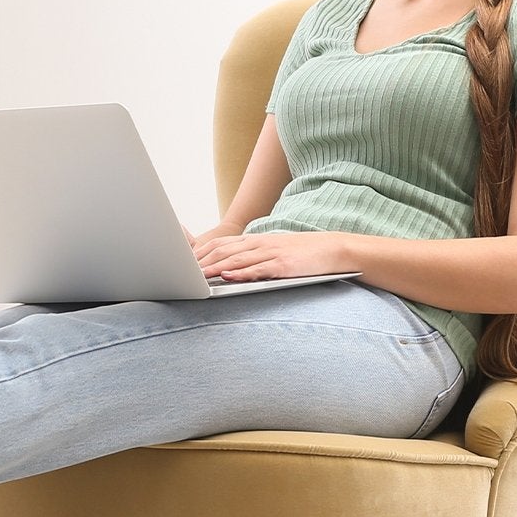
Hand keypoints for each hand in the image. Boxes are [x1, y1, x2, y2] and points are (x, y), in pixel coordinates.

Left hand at [193, 230, 347, 282]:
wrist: (333, 248)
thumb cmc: (303, 253)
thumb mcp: (274, 251)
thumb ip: (253, 258)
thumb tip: (229, 269)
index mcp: (256, 240)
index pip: (221, 244)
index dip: (201, 252)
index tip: (183, 262)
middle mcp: (260, 243)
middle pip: (223, 250)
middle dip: (201, 261)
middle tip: (182, 271)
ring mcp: (271, 253)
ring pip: (236, 259)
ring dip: (214, 267)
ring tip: (197, 276)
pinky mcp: (282, 266)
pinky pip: (257, 269)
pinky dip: (240, 273)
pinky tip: (227, 276)